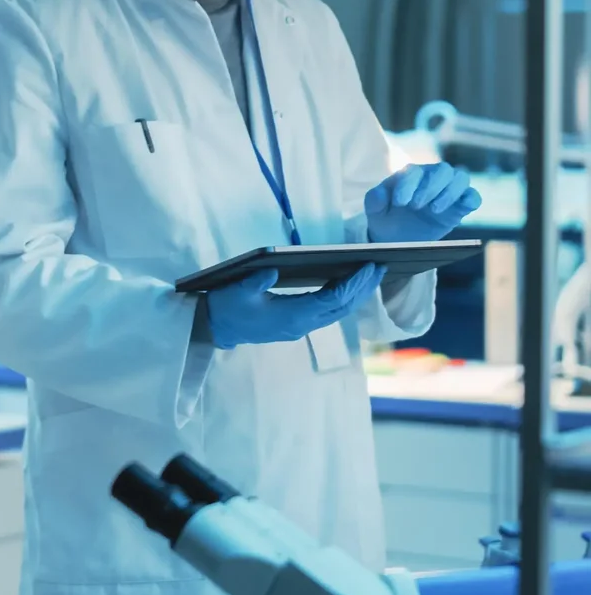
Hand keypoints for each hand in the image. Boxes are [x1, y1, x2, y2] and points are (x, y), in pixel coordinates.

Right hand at [205, 265, 381, 348]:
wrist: (214, 328)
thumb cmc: (225, 307)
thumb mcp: (236, 292)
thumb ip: (254, 282)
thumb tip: (271, 270)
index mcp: (290, 316)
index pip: (331, 299)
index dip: (352, 283)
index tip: (369, 266)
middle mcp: (300, 325)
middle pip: (341, 308)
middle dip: (363, 288)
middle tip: (380, 268)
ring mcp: (299, 327)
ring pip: (337, 312)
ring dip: (356, 295)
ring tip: (371, 276)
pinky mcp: (296, 326)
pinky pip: (328, 313)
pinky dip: (343, 300)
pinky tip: (349, 287)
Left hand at [365, 164, 479, 244]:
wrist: (398, 237)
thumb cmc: (386, 218)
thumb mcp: (375, 211)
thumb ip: (374, 200)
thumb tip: (381, 192)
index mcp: (410, 175)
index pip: (414, 171)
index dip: (408, 185)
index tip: (400, 203)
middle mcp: (432, 178)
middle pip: (442, 169)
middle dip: (430, 187)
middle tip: (416, 206)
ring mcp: (449, 190)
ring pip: (461, 178)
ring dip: (450, 192)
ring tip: (433, 209)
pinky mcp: (460, 206)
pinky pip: (473, 197)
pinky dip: (470, 199)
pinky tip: (462, 208)